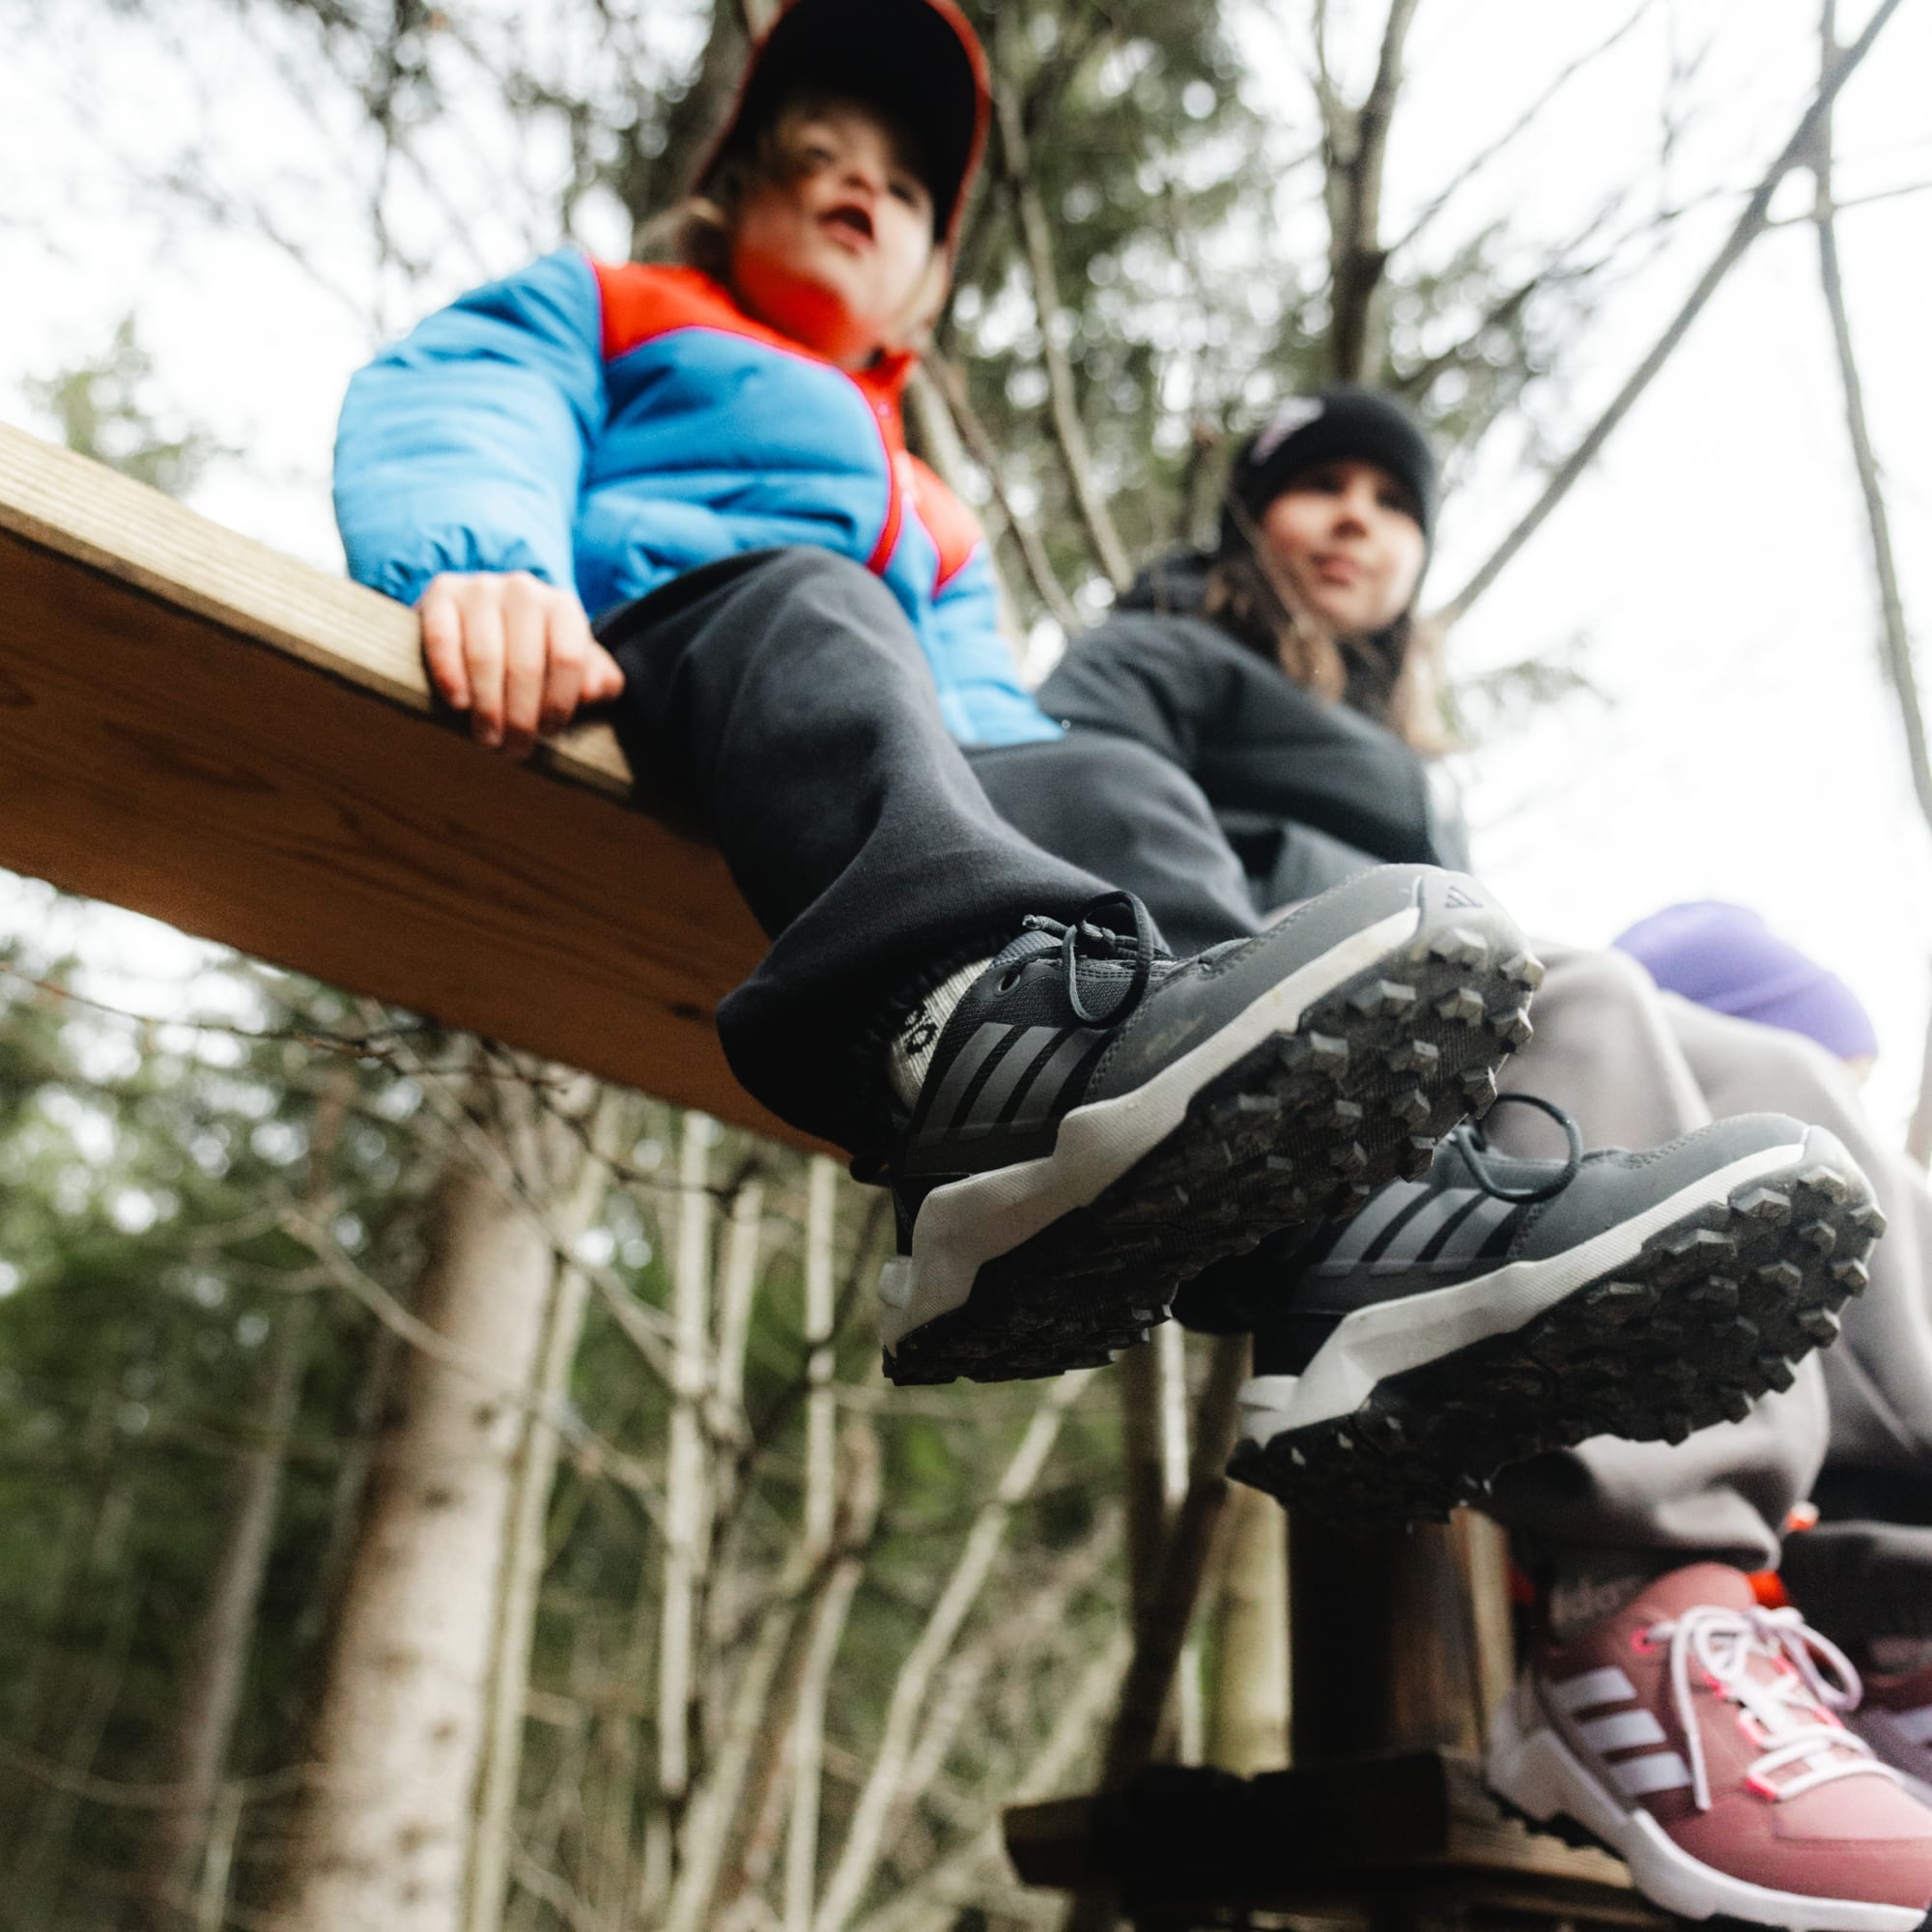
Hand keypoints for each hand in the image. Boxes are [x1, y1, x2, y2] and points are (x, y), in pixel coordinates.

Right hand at [418, 571, 624, 758]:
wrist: (478, 620)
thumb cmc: (533, 654)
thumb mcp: (570, 667)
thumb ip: (595, 679)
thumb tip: (592, 692)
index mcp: (561, 605)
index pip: (568, 659)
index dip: (559, 703)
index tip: (547, 733)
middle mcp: (523, 590)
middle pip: (526, 664)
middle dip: (521, 717)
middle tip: (514, 749)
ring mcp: (480, 588)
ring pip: (486, 657)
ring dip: (488, 708)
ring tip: (489, 739)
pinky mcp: (441, 593)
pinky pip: (444, 639)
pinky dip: (451, 675)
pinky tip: (459, 704)